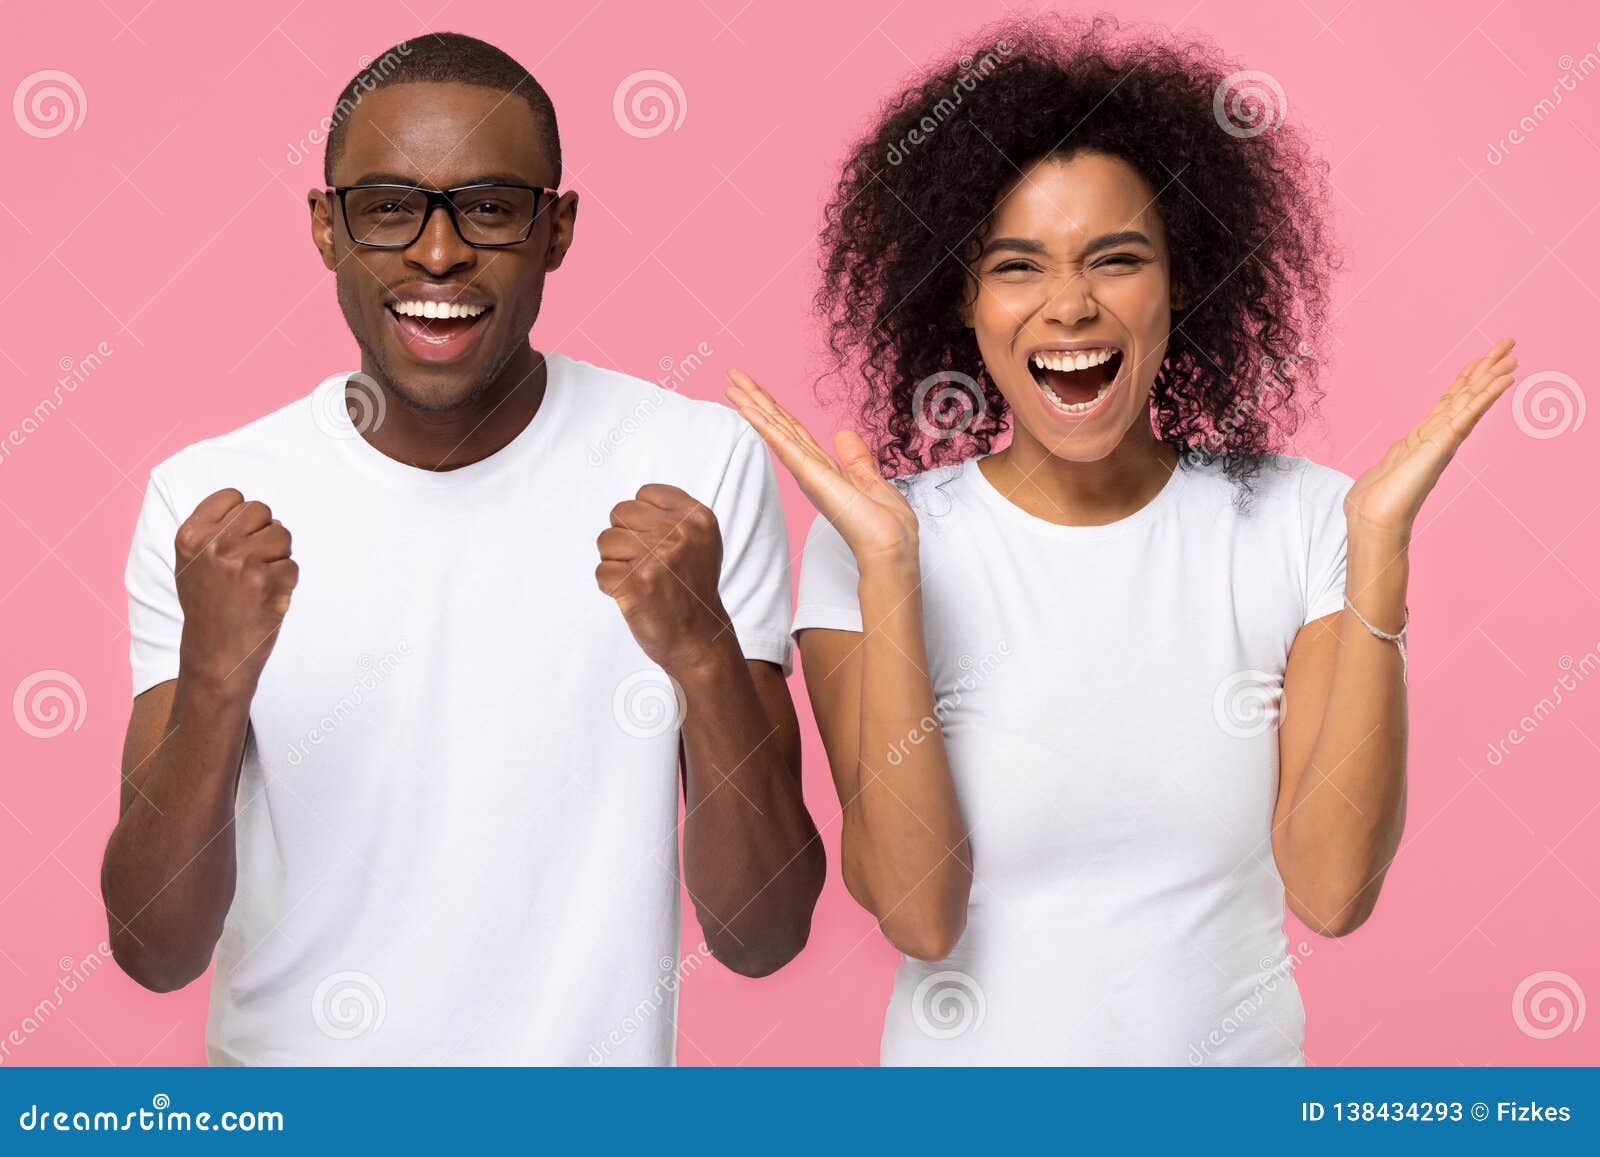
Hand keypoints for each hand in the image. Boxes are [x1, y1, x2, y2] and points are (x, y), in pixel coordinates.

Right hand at [174, 488, 297, 693]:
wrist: (214, 655)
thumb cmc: (208, 607)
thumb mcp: (192, 564)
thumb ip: (215, 531)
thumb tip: (255, 510)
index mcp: (190, 537)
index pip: (232, 497)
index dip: (243, 517)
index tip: (238, 540)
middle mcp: (214, 546)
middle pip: (261, 510)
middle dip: (264, 533)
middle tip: (251, 564)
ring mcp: (241, 564)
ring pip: (282, 535)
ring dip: (278, 557)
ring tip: (257, 582)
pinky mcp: (267, 583)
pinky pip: (292, 566)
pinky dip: (286, 583)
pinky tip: (265, 599)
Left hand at [595, 484, 731, 673]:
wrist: (699, 639)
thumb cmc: (692, 590)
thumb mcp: (701, 542)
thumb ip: (673, 516)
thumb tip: (631, 506)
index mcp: (697, 518)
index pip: (644, 494)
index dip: (641, 520)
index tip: (656, 544)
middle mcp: (679, 534)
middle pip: (620, 513)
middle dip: (625, 538)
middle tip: (646, 564)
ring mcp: (657, 559)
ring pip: (605, 541)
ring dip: (616, 563)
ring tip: (641, 581)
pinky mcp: (635, 585)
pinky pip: (601, 572)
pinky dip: (610, 587)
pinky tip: (634, 597)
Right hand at [725, 369, 918, 569]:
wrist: (890, 547)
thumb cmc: (884, 525)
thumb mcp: (872, 481)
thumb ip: (855, 458)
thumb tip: (844, 435)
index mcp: (823, 468)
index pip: (794, 430)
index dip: (775, 409)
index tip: (755, 390)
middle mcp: (810, 468)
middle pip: (779, 425)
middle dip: (756, 399)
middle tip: (733, 376)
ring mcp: (807, 472)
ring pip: (775, 430)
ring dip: (752, 406)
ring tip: (731, 384)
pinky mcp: (809, 475)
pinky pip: (782, 444)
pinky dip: (763, 424)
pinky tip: (747, 408)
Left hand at [1344, 337, 1518, 542]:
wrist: (1374, 517)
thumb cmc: (1377, 498)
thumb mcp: (1390, 464)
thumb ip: (1399, 453)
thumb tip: (1398, 451)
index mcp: (1428, 436)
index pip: (1451, 399)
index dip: (1467, 377)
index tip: (1481, 357)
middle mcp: (1441, 435)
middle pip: (1467, 393)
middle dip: (1486, 367)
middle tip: (1509, 343)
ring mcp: (1445, 439)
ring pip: (1472, 399)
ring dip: (1491, 376)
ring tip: (1512, 355)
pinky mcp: (1444, 444)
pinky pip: (1469, 414)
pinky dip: (1487, 395)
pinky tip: (1503, 380)